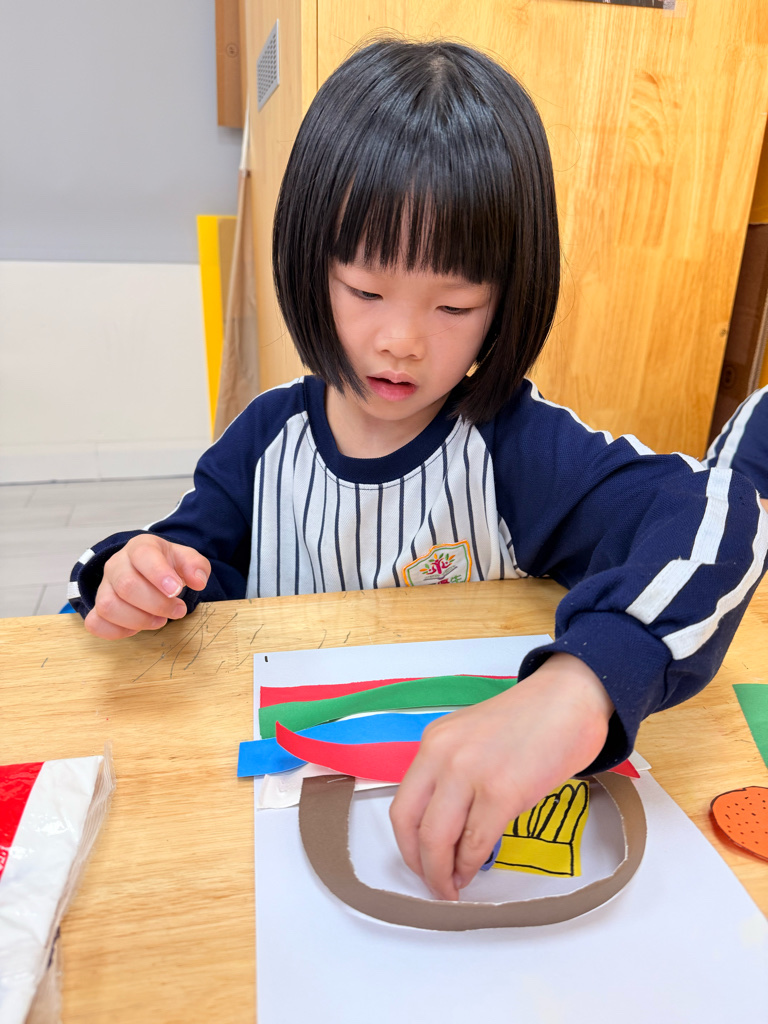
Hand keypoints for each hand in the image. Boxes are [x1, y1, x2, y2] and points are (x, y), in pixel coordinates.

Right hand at [84, 534, 209, 638]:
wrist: (148, 570)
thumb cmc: (166, 565)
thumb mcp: (186, 559)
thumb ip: (196, 566)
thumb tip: (197, 581)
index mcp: (140, 547)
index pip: (143, 555)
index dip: (159, 574)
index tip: (176, 591)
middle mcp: (117, 564)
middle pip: (126, 585)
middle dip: (156, 604)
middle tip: (178, 610)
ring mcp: (104, 586)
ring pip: (108, 606)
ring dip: (139, 620)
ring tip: (160, 620)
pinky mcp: (97, 608)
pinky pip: (95, 623)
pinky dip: (117, 631)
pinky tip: (137, 628)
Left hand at [389, 653, 613, 899]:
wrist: (571, 697)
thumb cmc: (532, 720)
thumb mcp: (473, 739)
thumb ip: (454, 775)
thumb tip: (449, 827)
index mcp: (434, 742)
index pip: (402, 804)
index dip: (407, 845)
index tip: (419, 863)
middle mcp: (443, 754)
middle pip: (412, 826)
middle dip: (421, 866)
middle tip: (434, 885)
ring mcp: (470, 772)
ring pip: (437, 839)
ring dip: (443, 873)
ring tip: (453, 887)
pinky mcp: (502, 791)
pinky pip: (476, 842)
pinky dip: (471, 865)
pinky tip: (475, 872)